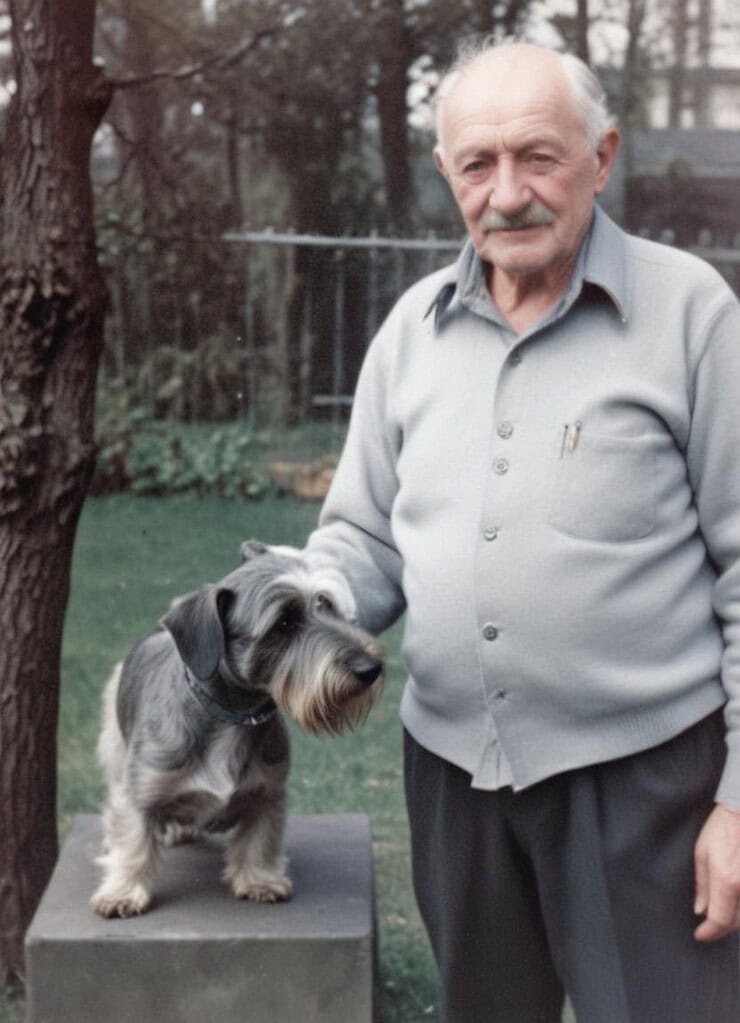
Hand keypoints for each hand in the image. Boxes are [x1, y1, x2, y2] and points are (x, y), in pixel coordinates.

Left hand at [694, 803, 739, 940]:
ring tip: (723, 912)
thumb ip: (702, 885)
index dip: (709, 932)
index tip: (700, 935)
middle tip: (709, 924)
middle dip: (722, 926)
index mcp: (727, 880)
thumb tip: (700, 910)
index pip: (719, 920)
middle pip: (737, 923)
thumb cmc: (724, 827)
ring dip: (735, 918)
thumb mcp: (703, 852)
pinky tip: (735, 901)